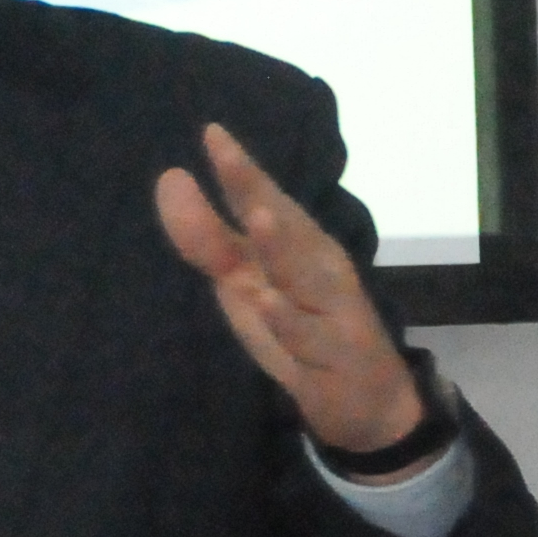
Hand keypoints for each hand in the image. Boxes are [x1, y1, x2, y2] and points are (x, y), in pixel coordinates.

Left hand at [153, 123, 431, 466]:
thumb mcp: (247, 284)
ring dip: (280, 246)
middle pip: (285, 224)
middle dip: (255, 188)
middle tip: (225, 151)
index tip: (211, 132)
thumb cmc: (301, 332)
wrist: (368, 405)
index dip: (238, 168)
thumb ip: (208, 236)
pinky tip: (267, 302)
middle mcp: (318, 268)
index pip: (264, 199)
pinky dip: (288, 321)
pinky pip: (308, 338)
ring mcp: (330, 312)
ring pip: (302, 276)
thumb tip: (169, 177)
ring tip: (256, 216)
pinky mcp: (334, 357)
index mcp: (297, 245)